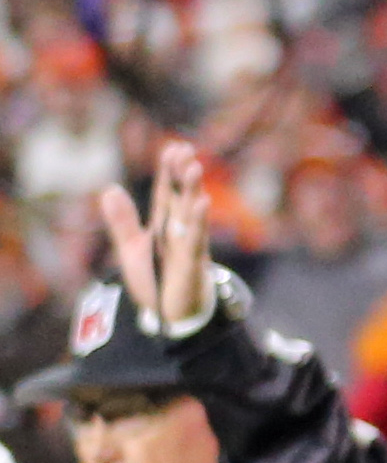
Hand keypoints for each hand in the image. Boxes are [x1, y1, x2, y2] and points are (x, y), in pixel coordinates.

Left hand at [98, 142, 215, 337]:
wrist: (170, 315)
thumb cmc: (156, 281)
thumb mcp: (131, 248)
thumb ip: (121, 221)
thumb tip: (109, 189)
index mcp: (164, 226)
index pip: (166, 192)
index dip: (168, 171)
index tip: (173, 147)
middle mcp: (179, 231)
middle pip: (180, 197)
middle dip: (182, 173)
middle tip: (184, 148)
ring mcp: (187, 245)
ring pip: (190, 213)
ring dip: (192, 190)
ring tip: (193, 167)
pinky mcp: (192, 262)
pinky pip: (195, 239)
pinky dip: (198, 221)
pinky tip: (201, 203)